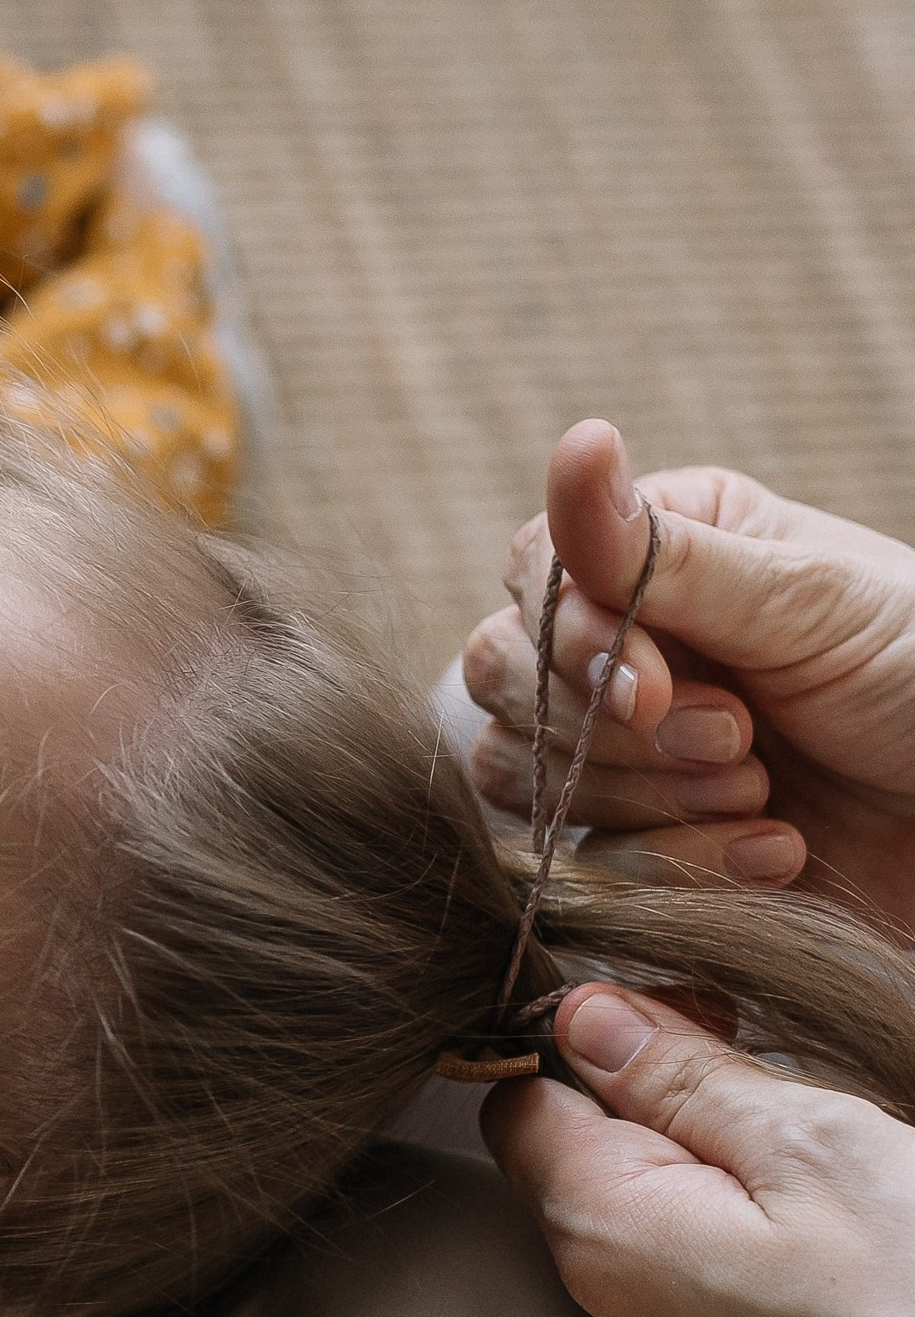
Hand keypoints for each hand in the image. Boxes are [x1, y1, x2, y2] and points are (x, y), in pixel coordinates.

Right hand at [462, 420, 914, 929]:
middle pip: (506, 684)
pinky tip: (776, 854)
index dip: (574, 645)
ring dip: (653, 805)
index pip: (533, 580)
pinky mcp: (650, 844)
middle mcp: (630, 643)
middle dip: (614, 734)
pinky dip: (681, 872)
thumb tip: (574, 444)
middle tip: (739, 745)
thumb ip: (669, 553)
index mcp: (664, 550)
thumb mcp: (810, 604)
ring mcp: (630, 748)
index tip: (654, 690)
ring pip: (528, 781)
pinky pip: (590, 868)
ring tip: (769, 798)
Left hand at [487, 988, 914, 1316]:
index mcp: (609, 1244)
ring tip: (838, 1232)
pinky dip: (752, 1314)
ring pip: (658, 1279)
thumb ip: (685, 1079)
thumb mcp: (818, 1150)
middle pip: (594, 1195)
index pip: (522, 1112)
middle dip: (672, 1138)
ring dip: (718, 1231)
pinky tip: (841, 1311)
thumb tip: (585, 1017)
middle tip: (791, 1120)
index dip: (593, 1049)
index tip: (689, 1026)